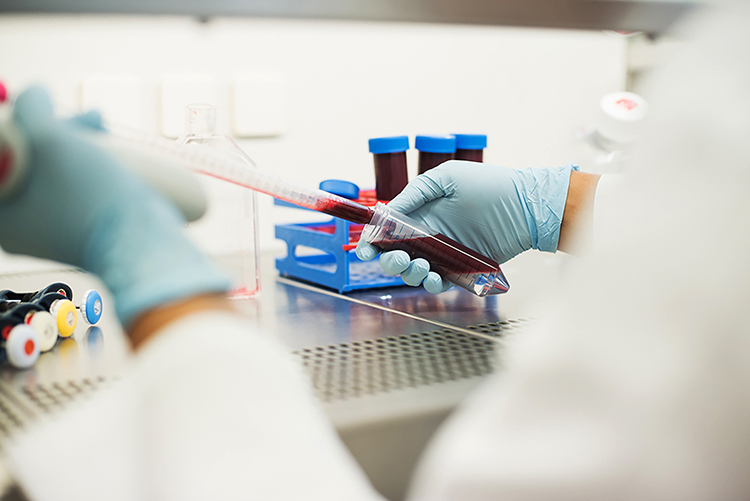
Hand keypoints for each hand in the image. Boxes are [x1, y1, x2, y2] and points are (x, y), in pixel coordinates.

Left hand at [0, 87, 227, 326]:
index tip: (56, 112)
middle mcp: (16, 227)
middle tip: (94, 120)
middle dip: (60, 131)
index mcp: (0, 211)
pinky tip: (112, 159)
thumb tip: (33, 94)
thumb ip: (31, 109)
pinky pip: (74, 193)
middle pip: (28, 160)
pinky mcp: (80, 236)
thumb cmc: (92, 196)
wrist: (141, 245)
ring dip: (79, 146)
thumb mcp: (51, 138)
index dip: (29, 121)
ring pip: (54, 174)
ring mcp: (48, 234)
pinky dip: (90, 171)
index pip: (7, 147)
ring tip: (109, 133)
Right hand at [356, 160, 576, 292]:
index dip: (372, 242)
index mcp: (420, 213)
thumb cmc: (489, 186)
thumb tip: (387, 213)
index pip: (387, 231)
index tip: (366, 249)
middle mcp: (428, 236)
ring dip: (410, 274)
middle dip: (389, 261)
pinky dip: (432, 285)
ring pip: (414, 272)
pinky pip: (439, 283)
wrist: (526, 206)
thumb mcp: (448, 177)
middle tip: (400, 257)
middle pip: (395, 256)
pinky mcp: (462, 270)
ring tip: (424, 266)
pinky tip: (435, 278)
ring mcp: (444, 254)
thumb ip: (415, 193)